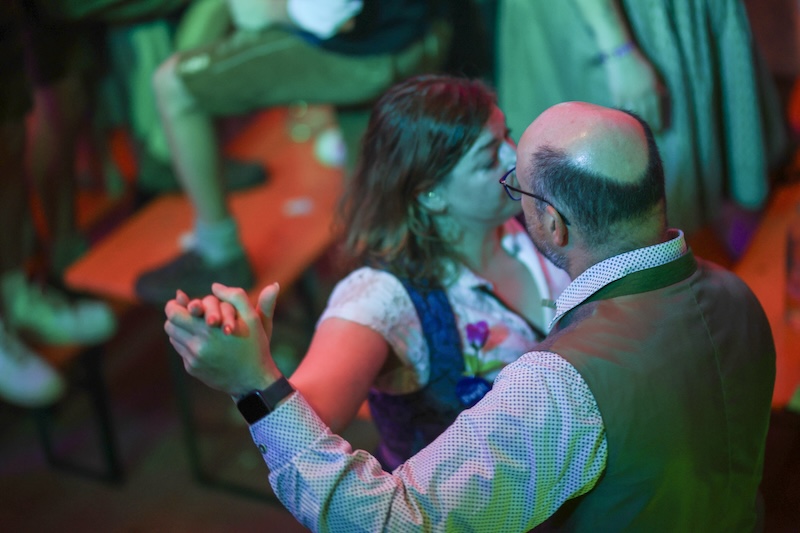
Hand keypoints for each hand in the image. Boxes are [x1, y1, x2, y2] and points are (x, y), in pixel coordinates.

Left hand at [165, 282, 281, 396]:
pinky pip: (181, 351)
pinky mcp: (192, 369)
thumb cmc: (254, 346)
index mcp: (210, 329)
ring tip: (193, 325)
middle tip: (186, 312)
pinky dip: (187, 343)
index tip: (183, 302)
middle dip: (176, 315)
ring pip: (173, 337)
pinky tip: (201, 341)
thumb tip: (215, 285)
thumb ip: (236, 296)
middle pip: (169, 324)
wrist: (253, 380)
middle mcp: (198, 345)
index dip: (175, 304)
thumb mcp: (253, 318)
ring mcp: (193, 359)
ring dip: (180, 329)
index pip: (174, 312)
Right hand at [603, 47, 667, 131]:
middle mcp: (640, 96)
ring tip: (640, 131)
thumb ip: (658, 88)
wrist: (622, 55)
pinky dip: (625, 115)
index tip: (663, 130)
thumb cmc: (641, 64)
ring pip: (634, 115)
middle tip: (653, 134)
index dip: (660, 122)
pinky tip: (627, 121)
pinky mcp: (617, 95)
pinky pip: (622, 109)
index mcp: (651, 91)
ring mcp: (627, 96)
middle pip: (646, 116)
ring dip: (637, 123)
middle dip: (650, 126)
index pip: (657, 112)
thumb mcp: (655, 75)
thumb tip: (663, 98)